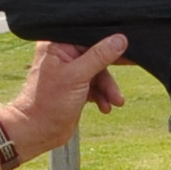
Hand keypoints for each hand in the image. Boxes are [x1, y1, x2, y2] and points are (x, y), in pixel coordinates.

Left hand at [0, 34, 129, 158]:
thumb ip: (100, 56)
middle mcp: (63, 55)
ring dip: (108, 88)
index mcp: (58, 45)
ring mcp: (70, 72)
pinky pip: (95, 86)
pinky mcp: (75, 87)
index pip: (89, 37)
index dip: (109, 44)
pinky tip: (105, 107)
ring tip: (115, 101)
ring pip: (99, 73)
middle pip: (97, 55)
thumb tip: (120, 39)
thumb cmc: (48, 103)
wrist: (38, 131)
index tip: (128, 49)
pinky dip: (102, 96)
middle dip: (110, 73)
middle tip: (132, 69)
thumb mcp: (78, 76)